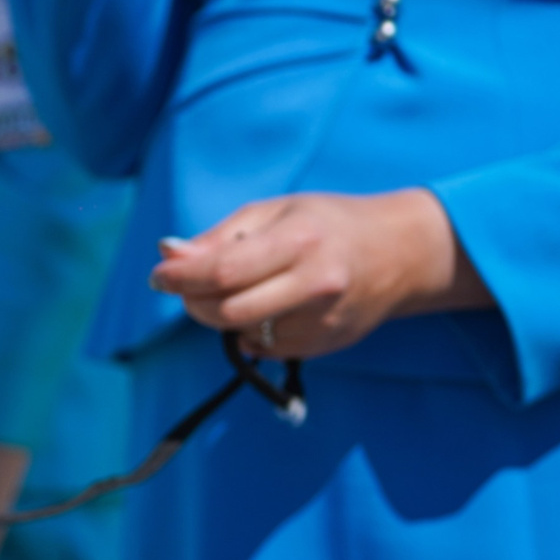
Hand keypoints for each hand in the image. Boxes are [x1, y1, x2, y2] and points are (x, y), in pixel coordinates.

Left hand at [149, 189, 493, 359]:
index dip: (180, 277)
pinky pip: (262, 347)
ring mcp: (322, 320)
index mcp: (299, 241)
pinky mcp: (323, 345)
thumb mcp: (274, 212)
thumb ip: (219, 237)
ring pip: (241, 332)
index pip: (223, 271)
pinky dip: (247, 329)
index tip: (158, 276)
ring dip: (218, 314)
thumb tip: (168, 255)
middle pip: (226, 311)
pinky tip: (265, 305)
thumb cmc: (327, 224)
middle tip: (185, 285)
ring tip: (232, 289)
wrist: (401, 253)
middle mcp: (315, 284)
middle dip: (191, 301)